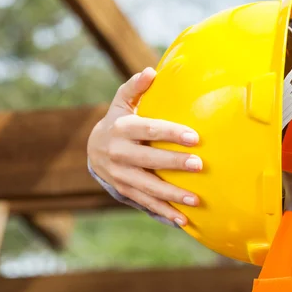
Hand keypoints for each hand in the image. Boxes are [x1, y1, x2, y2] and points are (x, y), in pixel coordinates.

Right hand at [87, 67, 200, 225]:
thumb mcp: (121, 102)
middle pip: (150, 160)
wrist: (92, 149)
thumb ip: (135, 88)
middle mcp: (119, 153)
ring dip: (172, 195)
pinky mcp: (124, 190)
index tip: (194, 137)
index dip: (171, 133)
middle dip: (175, 163)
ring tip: (195, 200)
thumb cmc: (118, 121)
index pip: (150, 129)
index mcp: (122, 129)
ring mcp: (120, 175)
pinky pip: (145, 202)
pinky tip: (183, 219)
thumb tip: (151, 72)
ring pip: (148, 187)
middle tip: (199, 166)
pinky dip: (163, 211)